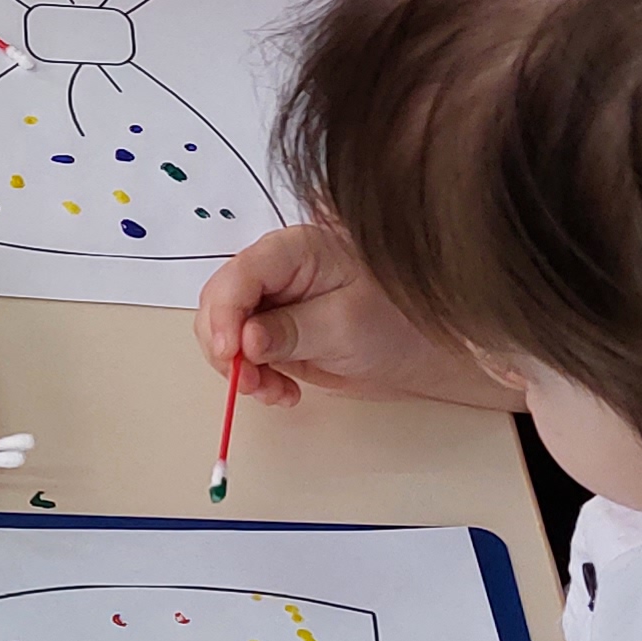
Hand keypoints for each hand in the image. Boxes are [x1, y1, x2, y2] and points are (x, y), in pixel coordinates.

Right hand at [197, 221, 518, 411]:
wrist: (421, 351)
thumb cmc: (396, 323)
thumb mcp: (345, 326)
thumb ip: (291, 330)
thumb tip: (245, 339)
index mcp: (295, 249)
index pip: (241, 273)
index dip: (225, 313)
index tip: (229, 353)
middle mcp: (276, 270)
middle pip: (221, 300)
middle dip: (225, 344)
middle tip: (248, 382)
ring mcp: (272, 301)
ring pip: (225, 330)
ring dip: (238, 367)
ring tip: (272, 391)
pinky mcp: (273, 331)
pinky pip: (242, 353)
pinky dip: (252, 377)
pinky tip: (281, 391)